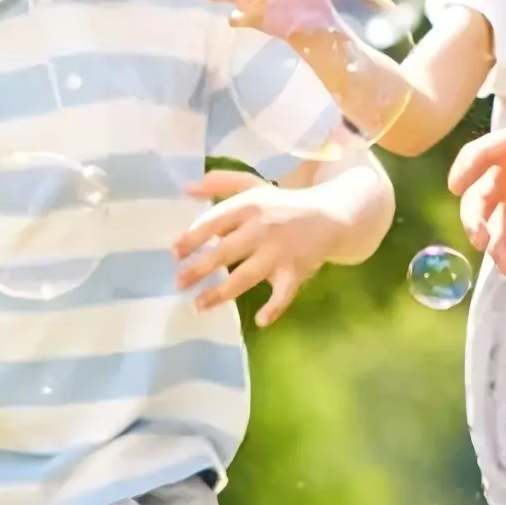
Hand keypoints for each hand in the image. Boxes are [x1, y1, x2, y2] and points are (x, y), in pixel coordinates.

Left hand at [173, 167, 347, 326]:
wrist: (331, 216)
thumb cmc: (284, 204)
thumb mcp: (254, 187)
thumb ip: (222, 184)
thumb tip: (186, 189)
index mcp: (250, 206)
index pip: (215, 221)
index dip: (193, 237)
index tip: (174, 253)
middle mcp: (262, 228)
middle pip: (226, 251)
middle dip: (200, 268)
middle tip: (179, 283)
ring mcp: (280, 251)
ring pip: (247, 275)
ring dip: (222, 292)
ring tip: (199, 306)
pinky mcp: (296, 270)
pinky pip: (285, 292)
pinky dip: (275, 307)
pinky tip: (261, 320)